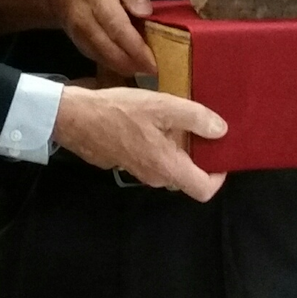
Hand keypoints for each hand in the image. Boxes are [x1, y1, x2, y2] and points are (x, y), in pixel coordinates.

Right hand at [49, 0, 155, 76]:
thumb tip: (145, 12)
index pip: (117, 27)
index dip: (136, 48)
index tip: (154, 61)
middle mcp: (84, 20)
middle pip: (110, 49)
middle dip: (133, 63)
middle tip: (155, 69)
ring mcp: (79, 35)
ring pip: (104, 59)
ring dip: (126, 67)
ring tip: (146, 68)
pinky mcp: (78, 45)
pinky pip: (99, 60)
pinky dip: (116, 65)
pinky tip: (132, 65)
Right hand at [53, 85, 226, 200]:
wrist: (75, 118)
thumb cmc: (120, 112)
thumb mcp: (163, 107)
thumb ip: (196, 119)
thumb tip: (221, 131)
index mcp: (168, 168)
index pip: (204, 190)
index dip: (218, 176)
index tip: (219, 152)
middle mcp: (155, 177)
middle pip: (187, 175)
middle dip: (197, 154)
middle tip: (200, 126)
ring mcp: (138, 171)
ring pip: (169, 164)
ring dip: (176, 145)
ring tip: (176, 117)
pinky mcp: (125, 162)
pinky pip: (151, 157)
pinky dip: (159, 142)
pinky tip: (151, 118)